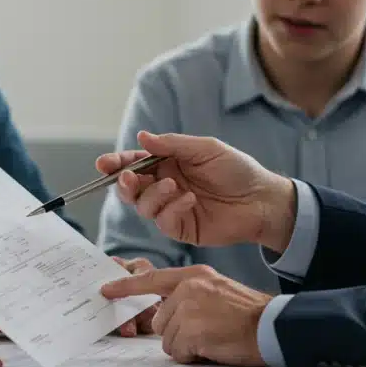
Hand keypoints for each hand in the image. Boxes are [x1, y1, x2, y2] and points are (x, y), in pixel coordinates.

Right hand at [97, 131, 296, 250]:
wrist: (261, 199)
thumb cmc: (237, 170)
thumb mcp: (205, 148)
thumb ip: (172, 144)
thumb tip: (141, 138)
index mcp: (168, 163)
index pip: (135, 162)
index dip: (117, 163)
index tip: (104, 164)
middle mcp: (165, 185)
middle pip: (131, 187)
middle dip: (125, 183)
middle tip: (130, 177)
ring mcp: (171, 208)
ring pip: (143, 205)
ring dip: (153, 195)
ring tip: (174, 186)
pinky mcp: (181, 228)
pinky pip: (163, 221)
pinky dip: (172, 208)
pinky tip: (190, 200)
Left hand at [100, 266, 270, 366]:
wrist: (270, 325)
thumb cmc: (246, 313)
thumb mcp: (215, 290)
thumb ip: (189, 295)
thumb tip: (165, 313)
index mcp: (193, 276)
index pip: (152, 280)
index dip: (126, 287)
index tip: (106, 290)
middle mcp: (188, 288)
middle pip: (159, 321)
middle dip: (177, 333)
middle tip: (204, 331)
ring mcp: (189, 309)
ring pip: (167, 339)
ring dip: (186, 346)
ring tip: (211, 338)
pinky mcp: (193, 330)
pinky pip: (179, 352)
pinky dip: (193, 355)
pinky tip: (211, 346)